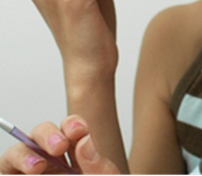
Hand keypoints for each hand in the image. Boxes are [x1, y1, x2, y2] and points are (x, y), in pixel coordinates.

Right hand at [0, 116, 119, 173]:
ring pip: (18, 152)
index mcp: (76, 156)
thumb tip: (84, 140)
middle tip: (59, 147)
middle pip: (41, 133)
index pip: (71, 129)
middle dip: (47, 134)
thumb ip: (98, 165)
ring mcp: (31, 173)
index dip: (73, 124)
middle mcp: (52, 163)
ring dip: (24, 153)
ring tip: (38, 167)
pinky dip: (13, 167)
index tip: (80, 131)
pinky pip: (6, 171)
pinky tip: (29, 172)